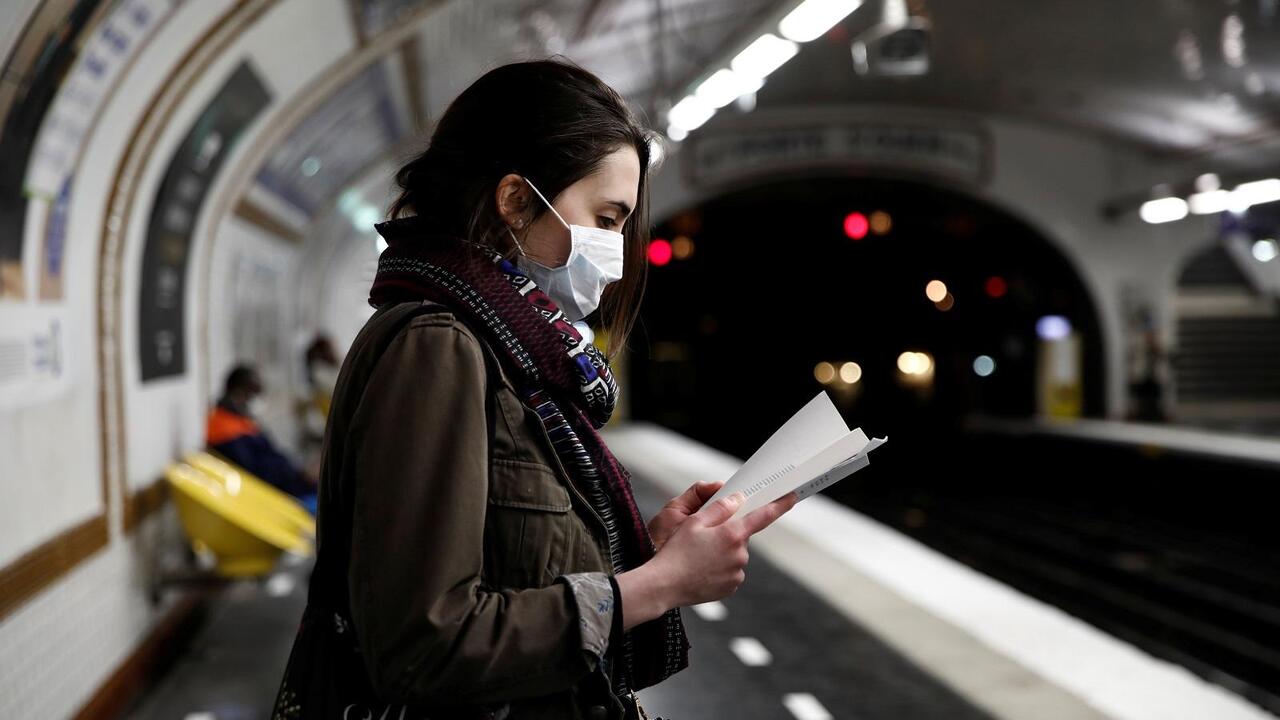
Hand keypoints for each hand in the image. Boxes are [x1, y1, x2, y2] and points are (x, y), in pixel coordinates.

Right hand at [616, 490, 797, 628]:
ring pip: (734, 554)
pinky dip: (719, 568)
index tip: (792, 497)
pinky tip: (701, 569)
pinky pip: (730, 571)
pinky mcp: (731, 587)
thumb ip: (720, 508)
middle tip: (703, 538)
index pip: (763, 516)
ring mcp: (737, 572)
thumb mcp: (694, 522)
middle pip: (741, 537)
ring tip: (698, 557)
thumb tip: (739, 499)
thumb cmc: (676, 551)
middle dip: (727, 534)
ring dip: (722, 552)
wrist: (665, 585)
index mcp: (732, 534)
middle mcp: (740, 554)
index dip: (779, 505)